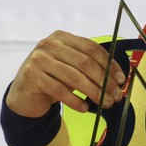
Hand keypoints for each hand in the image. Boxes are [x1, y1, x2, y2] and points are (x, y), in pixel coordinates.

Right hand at [5, 31, 126, 117]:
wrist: (24, 95)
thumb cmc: (53, 79)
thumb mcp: (71, 68)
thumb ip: (89, 67)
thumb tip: (118, 79)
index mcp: (62, 37)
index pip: (92, 48)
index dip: (109, 64)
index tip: (121, 79)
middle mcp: (49, 44)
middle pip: (85, 63)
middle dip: (104, 81)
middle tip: (116, 96)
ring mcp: (38, 59)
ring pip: (74, 77)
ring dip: (94, 92)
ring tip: (105, 103)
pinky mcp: (32, 76)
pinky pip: (60, 90)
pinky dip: (75, 101)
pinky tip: (85, 107)